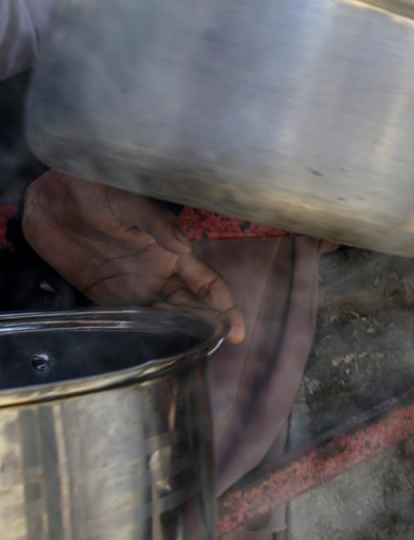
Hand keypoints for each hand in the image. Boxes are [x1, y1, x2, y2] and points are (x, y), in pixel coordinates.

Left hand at [21, 170, 245, 343]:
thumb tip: (183, 246)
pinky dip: (144, 334)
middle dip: (205, 327)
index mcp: (172, 251)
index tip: (235, 330)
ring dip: (175, 333)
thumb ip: (156, 222)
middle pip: (192, 306)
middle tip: (208, 346)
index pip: (208, 284)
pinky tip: (150, 346)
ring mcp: (134, 287)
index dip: (225, 307)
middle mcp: (159, 273)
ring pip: (165, 318)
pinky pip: (132, 320)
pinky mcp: (106, 297)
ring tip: (180, 348)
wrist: (52, 201)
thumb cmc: (96, 191)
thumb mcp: (128, 201)